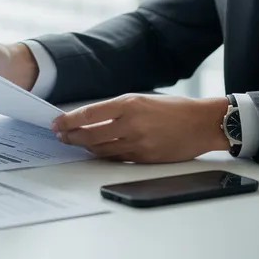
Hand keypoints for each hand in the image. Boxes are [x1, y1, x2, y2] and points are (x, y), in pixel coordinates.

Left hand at [51, 94, 230, 162]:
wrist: (202, 124)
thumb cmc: (175, 109)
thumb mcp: (143, 99)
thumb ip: (118, 109)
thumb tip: (92, 118)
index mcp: (130, 104)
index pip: (89, 114)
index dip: (69, 120)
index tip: (57, 123)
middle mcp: (131, 124)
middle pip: (90, 135)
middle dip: (71, 136)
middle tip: (61, 135)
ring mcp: (138, 144)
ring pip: (101, 149)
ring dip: (84, 147)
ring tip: (75, 143)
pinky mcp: (144, 159)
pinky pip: (116, 158)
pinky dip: (103, 155)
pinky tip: (96, 151)